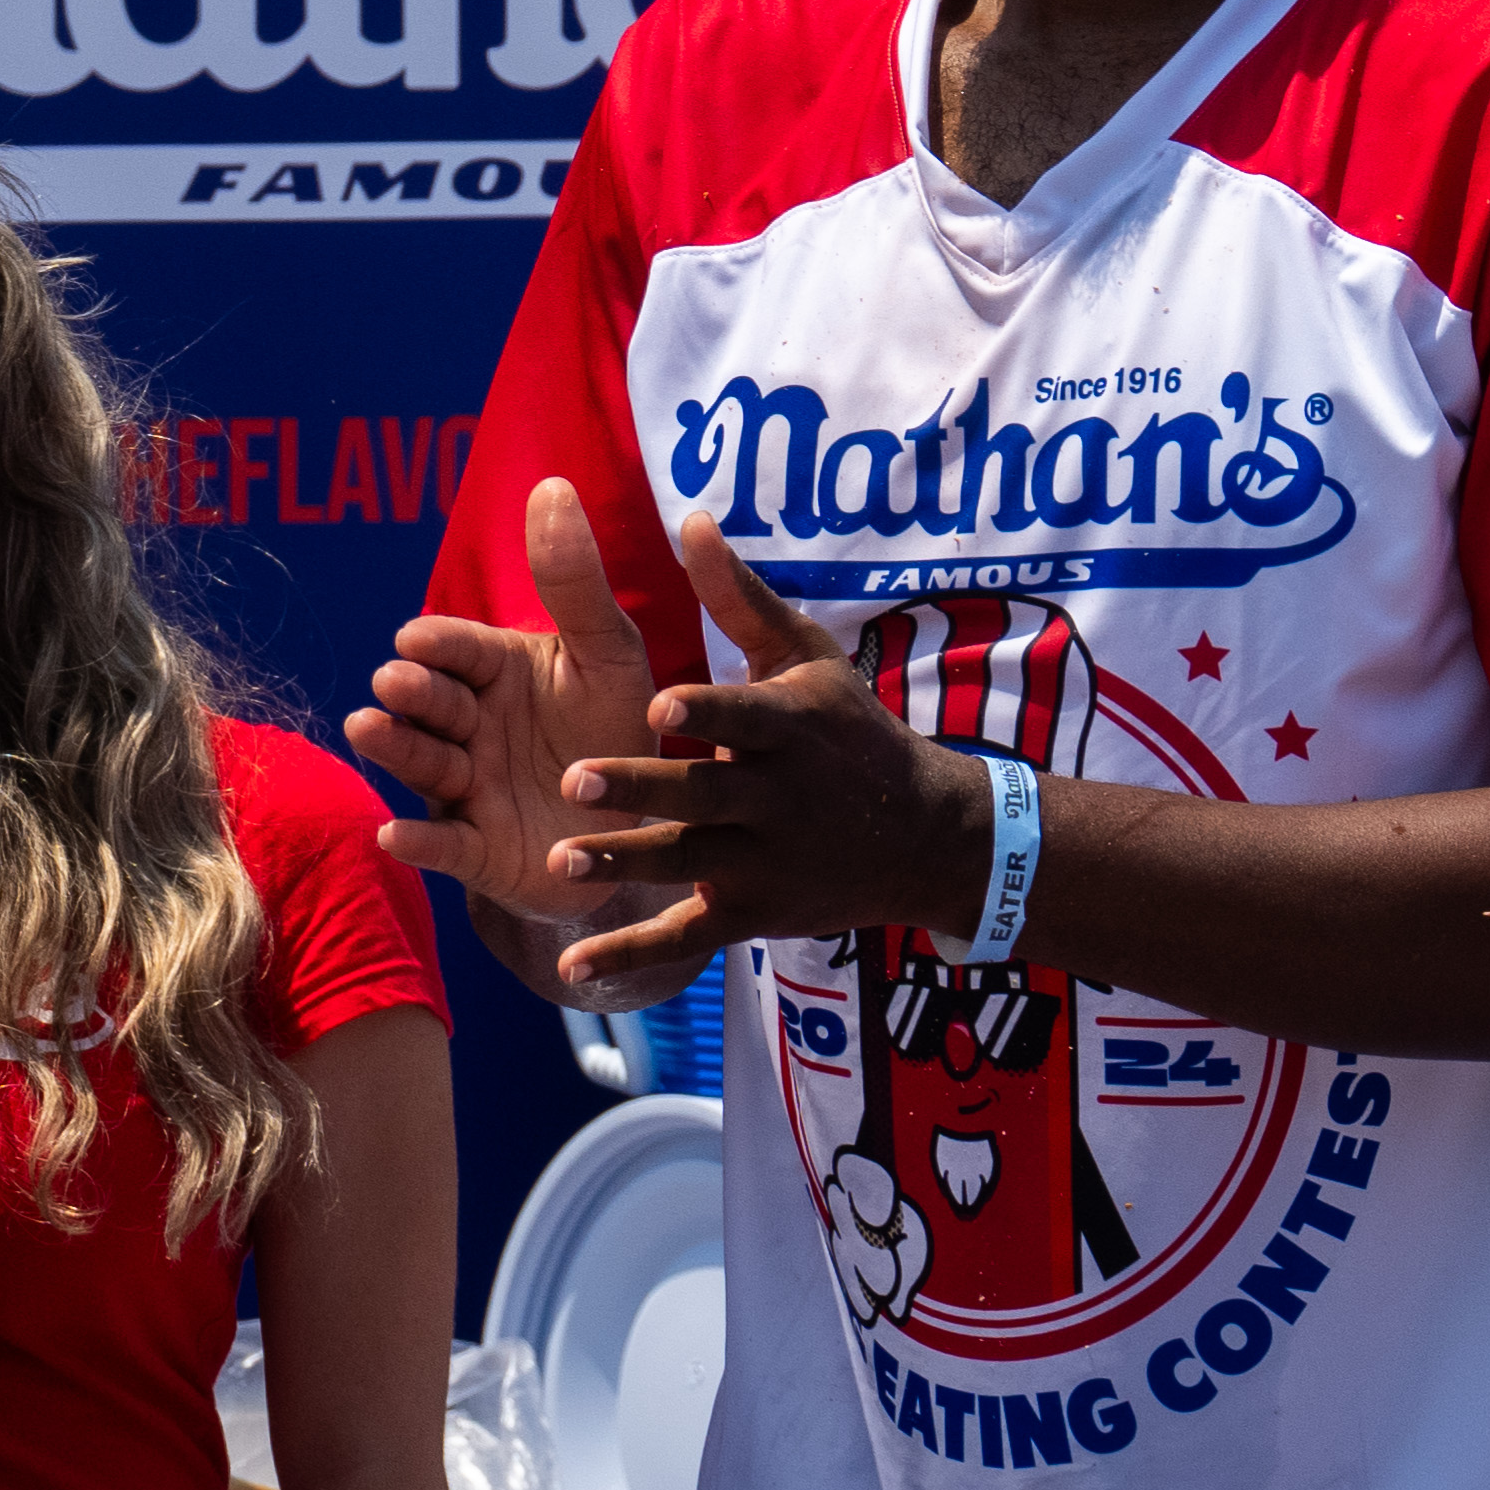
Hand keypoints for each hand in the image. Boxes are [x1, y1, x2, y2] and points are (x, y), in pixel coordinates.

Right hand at [340, 477, 682, 991]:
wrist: (640, 828)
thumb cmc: (614, 729)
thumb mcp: (609, 654)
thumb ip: (576, 582)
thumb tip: (552, 483)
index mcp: (494, 672)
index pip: (456, 648)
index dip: (438, 645)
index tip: (419, 638)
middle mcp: (468, 725)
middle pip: (429, 702)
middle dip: (411, 691)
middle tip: (398, 682)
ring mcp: (466, 788)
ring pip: (422, 763)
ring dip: (394, 747)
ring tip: (368, 729)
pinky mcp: (476, 849)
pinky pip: (442, 844)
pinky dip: (416, 841)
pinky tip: (393, 835)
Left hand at [545, 514, 990, 979]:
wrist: (931, 838)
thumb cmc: (852, 733)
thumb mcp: (807, 659)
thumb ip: (739, 598)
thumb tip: (688, 518)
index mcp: (789, 729)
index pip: (744, 718)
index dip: (705, 713)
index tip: (658, 705)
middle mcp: (778, 798)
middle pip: (701, 795)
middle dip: (640, 789)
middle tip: (572, 778)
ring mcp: (766, 861)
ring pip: (686, 864)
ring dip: (623, 864)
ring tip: (558, 859)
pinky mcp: (754, 911)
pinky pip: (686, 937)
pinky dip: (632, 954)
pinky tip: (574, 971)